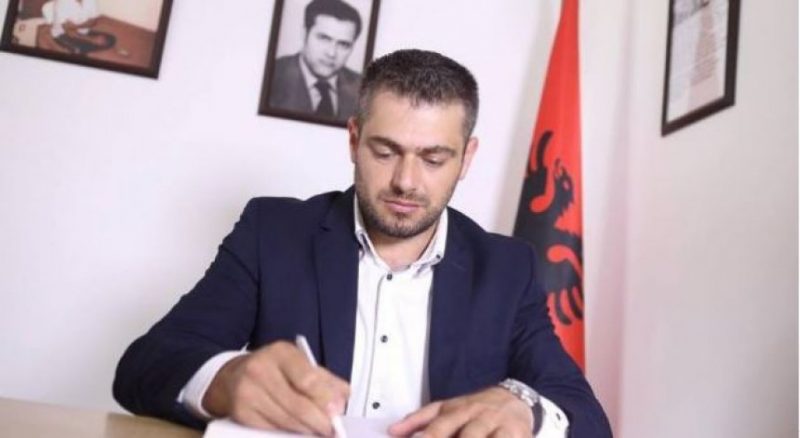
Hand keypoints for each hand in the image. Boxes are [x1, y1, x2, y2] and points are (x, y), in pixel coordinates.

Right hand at [203, 341, 349, 435]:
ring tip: (317, 431)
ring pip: (286, 420)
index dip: (324, 399)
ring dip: (306, 430)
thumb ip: (325, 379)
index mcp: (280, 353)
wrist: (233, 376)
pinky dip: (288, 432)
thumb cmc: (273, 370)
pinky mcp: (240, 412)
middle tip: (331, 429)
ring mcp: (247, 392)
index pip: (307, 378)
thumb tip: (342, 399)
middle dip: (319, 421)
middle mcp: (260, 369)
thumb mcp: (299, 364)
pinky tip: (297, 430)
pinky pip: (272, 429)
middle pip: (297, 404)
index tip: (336, 412)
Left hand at [389, 386, 532, 437]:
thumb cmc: (475, 408)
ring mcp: (502, 426)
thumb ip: (420, 420)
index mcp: (459, 409)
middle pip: (468, 436)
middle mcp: (480, 416)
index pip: (441, 426)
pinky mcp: (521, 434)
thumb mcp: (447, 408)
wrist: (515, 397)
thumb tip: (393, 431)